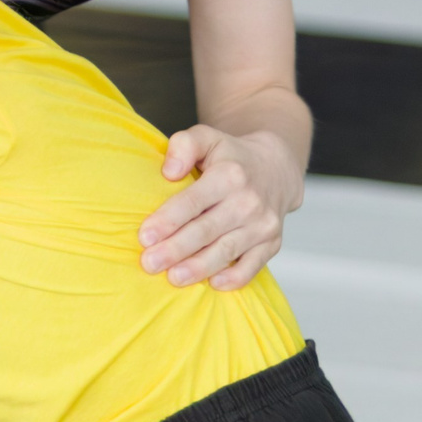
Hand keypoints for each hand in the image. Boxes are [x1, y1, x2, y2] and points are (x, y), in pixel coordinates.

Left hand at [140, 125, 303, 290]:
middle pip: (206, 230)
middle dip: (176, 249)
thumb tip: (168, 171)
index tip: (145, 237)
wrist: (277, 168)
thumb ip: (184, 145)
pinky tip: (213, 284)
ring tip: (173, 278)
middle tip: (149, 263)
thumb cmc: (231, 157)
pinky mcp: (272, 243)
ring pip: (227, 251)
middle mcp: (249, 201)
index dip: (168, 220)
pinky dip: (235, 278)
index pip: (193, 201)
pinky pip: (253, 266)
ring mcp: (262, 224)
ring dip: (199, 267)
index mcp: (229, 174)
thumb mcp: (207, 137)